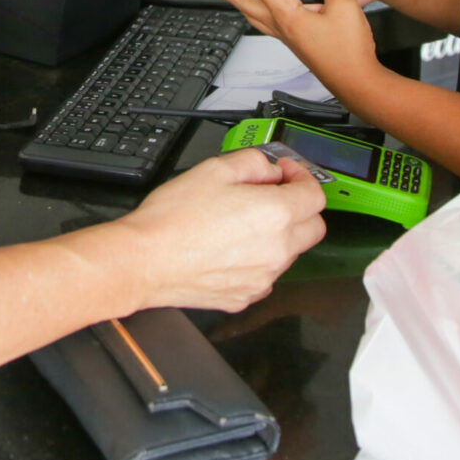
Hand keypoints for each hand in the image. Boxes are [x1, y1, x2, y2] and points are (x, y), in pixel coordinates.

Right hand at [113, 148, 326, 311]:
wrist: (144, 261)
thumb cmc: (173, 219)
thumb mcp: (214, 169)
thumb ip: (253, 163)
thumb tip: (269, 170)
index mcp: (275, 214)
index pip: (315, 195)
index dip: (302, 177)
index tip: (286, 173)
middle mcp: (278, 249)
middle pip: (314, 227)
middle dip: (300, 208)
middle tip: (273, 196)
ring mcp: (264, 278)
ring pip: (291, 252)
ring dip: (279, 235)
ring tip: (241, 223)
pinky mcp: (246, 296)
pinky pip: (266, 274)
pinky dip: (258, 260)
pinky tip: (230, 248)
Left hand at [205, 0, 381, 102]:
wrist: (356, 80)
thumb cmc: (348, 52)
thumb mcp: (346, 6)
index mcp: (287, 15)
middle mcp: (280, 26)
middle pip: (242, 0)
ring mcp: (285, 36)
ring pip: (250, 12)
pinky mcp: (293, 41)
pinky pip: (264, 20)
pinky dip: (254, 8)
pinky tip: (260, 5)